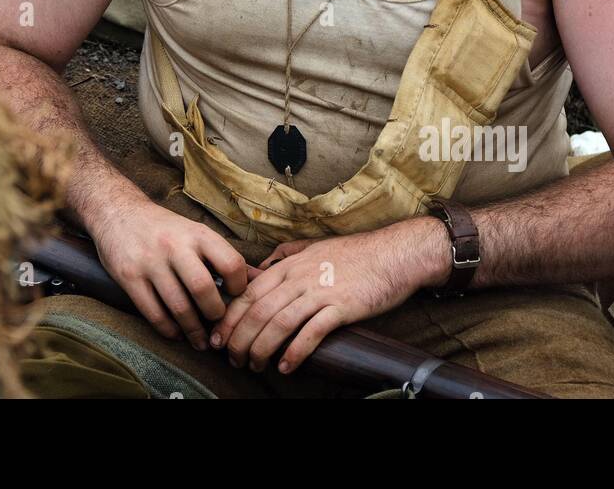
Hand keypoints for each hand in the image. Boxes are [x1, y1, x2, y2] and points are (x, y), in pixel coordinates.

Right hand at [88, 196, 249, 350]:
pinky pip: (153, 312)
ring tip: (200, 341)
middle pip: (203, 289)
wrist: (117, 211)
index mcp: (197, 233)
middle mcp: (174, 246)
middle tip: (218, 326)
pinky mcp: (129, 277)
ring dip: (193, 330)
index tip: (236, 299)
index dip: (239, 287)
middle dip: (215, 315)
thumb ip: (223, 256)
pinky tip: (176, 333)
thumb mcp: (195, 232)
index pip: (230, 263)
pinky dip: (168, 330)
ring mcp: (150, 262)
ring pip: (178, 306)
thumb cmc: (164, 228)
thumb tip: (259, 278)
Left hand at [209, 217, 447, 374]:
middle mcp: (298, 278)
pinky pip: (311, 332)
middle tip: (233, 360)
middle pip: (258, 311)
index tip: (219, 338)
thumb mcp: (313, 247)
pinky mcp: (340, 307)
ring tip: (254, 366)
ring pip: (278, 323)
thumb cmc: (355, 253)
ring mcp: (319, 291)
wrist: (394, 253)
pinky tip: (286, 366)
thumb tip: (264, 266)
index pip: (248, 294)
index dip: (230, 318)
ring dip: (261, 348)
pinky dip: (295, 351)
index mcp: (289, 265)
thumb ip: (286, 255)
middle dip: (239, 339)